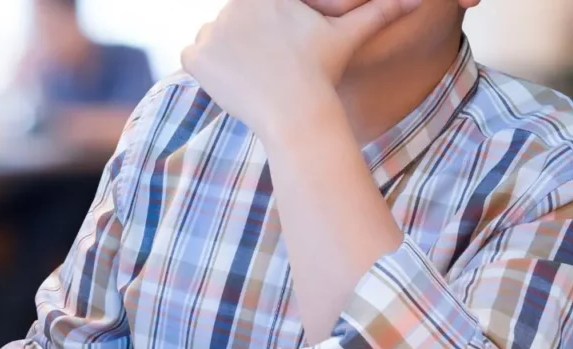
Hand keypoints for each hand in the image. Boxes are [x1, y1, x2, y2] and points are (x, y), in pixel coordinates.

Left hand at [181, 0, 422, 136]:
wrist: (297, 114)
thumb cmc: (323, 73)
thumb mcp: (348, 35)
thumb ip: (379, 11)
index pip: (253, 9)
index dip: (263, 33)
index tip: (273, 53)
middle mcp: (234, 3)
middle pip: (233, 23)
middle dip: (246, 45)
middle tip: (267, 68)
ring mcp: (211, 29)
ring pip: (213, 40)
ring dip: (226, 57)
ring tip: (255, 76)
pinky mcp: (195, 56)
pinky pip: (193, 58)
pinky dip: (208, 72)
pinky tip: (235, 82)